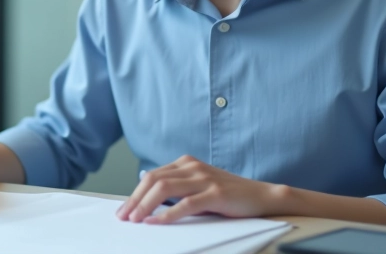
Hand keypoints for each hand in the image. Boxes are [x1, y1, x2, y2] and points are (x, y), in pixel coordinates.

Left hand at [116, 155, 282, 223]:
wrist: (262, 196)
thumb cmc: (228, 195)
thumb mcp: (199, 187)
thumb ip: (177, 190)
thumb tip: (148, 203)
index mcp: (186, 163)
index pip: (152, 176)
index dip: (135, 193)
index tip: (124, 209)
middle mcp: (193, 166)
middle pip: (154, 180)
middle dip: (135, 200)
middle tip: (124, 217)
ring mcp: (204, 178)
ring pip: (165, 189)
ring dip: (145, 205)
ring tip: (136, 220)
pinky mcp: (215, 193)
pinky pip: (185, 204)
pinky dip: (167, 214)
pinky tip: (156, 222)